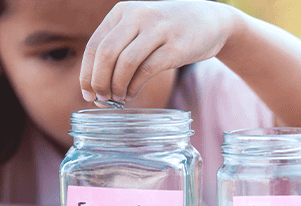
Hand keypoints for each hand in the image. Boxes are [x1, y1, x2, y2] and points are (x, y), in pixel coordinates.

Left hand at [79, 1, 234, 103]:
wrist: (213, 21)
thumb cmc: (172, 30)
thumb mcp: (142, 27)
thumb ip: (121, 47)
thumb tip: (96, 85)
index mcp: (123, 11)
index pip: (95, 45)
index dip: (87, 73)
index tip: (87, 93)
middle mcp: (138, 16)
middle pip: (106, 53)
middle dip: (99, 81)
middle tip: (101, 99)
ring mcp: (158, 30)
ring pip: (125, 62)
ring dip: (116, 86)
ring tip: (117, 99)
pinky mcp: (176, 47)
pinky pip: (146, 70)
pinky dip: (134, 86)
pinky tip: (132, 93)